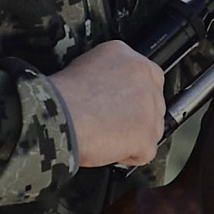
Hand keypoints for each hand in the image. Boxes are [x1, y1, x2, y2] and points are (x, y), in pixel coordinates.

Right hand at [52, 38, 166, 168]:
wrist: (60, 115)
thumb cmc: (62, 96)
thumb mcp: (84, 65)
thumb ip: (107, 74)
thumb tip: (109, 88)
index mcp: (126, 56)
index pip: (147, 76)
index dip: (134, 95)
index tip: (122, 104)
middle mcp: (144, 77)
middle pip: (153, 102)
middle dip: (137, 117)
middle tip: (112, 122)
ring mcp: (150, 107)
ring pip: (152, 128)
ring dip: (133, 137)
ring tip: (106, 135)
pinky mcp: (147, 135)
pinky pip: (145, 152)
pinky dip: (128, 156)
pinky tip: (108, 147)